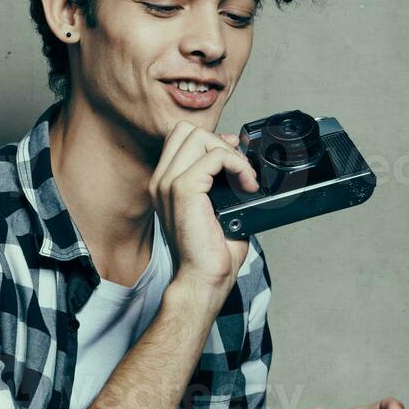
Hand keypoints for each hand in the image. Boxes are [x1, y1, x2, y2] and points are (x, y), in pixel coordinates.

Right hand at [149, 121, 258, 294]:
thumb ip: (220, 178)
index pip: (181, 138)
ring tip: (244, 178)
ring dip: (229, 152)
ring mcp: (168, 183)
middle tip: (239, 169)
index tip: (233, 159)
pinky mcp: (183, 190)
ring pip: (199, 136)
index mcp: (164, 183)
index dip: (211, 140)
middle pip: (187, 130)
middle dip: (219, 142)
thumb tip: (236, 152)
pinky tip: (247, 186)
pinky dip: (237, 165)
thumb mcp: (216, 206)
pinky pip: (215, 157)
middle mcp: (161, 180)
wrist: (203, 278)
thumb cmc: (211, 251)